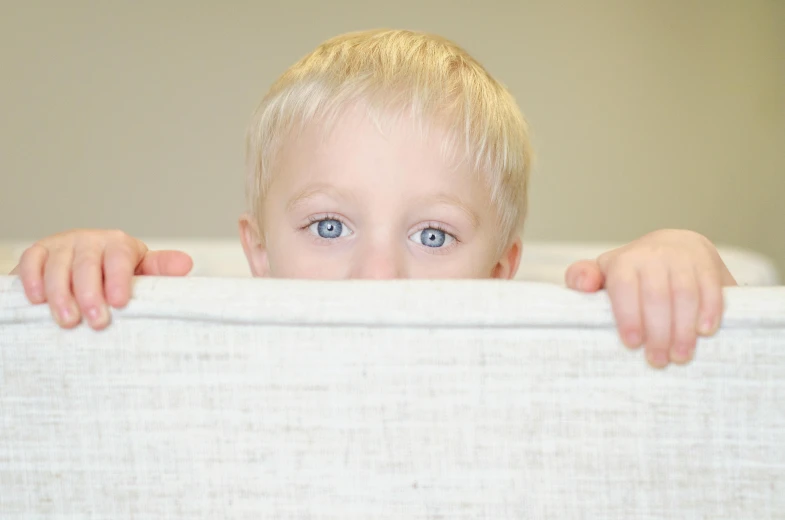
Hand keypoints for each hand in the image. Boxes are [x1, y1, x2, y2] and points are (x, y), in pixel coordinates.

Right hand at [10, 229, 192, 329]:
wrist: (79, 263)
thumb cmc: (115, 273)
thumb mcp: (140, 270)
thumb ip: (160, 269)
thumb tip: (185, 265)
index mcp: (119, 244)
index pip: (119, 258)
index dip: (119, 279)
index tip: (119, 303)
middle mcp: (90, 240)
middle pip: (88, 264)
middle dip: (91, 294)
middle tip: (96, 321)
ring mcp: (62, 245)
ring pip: (58, 266)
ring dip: (61, 294)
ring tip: (68, 320)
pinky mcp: (38, 252)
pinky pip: (31, 262)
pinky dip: (32, 280)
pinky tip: (37, 300)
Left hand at [564, 229, 736, 367]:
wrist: (675, 246)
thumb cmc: (633, 271)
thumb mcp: (605, 272)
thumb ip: (583, 277)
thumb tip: (583, 285)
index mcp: (625, 260)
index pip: (624, 286)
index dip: (628, 316)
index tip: (633, 344)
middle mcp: (653, 255)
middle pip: (656, 294)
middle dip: (658, 331)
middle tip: (658, 361)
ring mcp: (682, 258)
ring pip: (685, 293)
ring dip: (683, 328)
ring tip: (681, 355)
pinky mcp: (708, 264)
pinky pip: (711, 287)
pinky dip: (709, 311)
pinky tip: (704, 332)